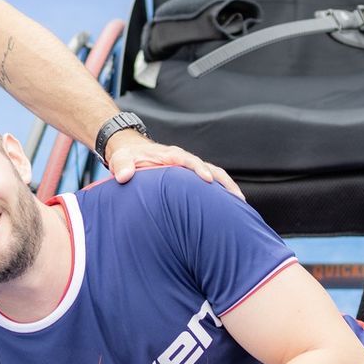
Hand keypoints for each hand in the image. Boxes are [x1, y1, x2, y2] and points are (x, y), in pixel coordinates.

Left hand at [105, 132, 242, 198]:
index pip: (188, 160)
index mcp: (171, 155)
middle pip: (211, 168)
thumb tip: (123, 176)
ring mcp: (191, 170)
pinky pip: (211, 186)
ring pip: (216, 177)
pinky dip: (222, 194)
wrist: (133, 154)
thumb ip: (122, 166)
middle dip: (224, 182)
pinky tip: (231, 209)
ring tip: (242, 207)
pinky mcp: (192, 179)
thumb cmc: (128, 158)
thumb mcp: (121, 159)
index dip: (199, 168)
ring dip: (228, 190)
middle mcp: (185, 161)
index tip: (207, 179)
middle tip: (237, 198)